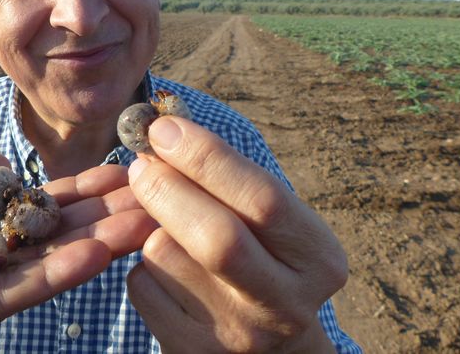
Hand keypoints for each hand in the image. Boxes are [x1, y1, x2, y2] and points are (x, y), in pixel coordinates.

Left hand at [0, 153, 155, 353]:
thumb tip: (2, 164)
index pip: (34, 208)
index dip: (77, 191)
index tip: (120, 172)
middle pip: (52, 236)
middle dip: (104, 216)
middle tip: (157, 196)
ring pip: (45, 265)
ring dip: (98, 243)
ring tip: (147, 221)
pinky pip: (13, 292)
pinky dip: (57, 272)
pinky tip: (96, 251)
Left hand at [126, 117, 347, 352]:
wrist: (268, 342)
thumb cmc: (261, 253)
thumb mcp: (267, 219)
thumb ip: (228, 178)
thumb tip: (165, 131)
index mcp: (317, 257)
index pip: (263, 198)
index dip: (207, 157)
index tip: (165, 128)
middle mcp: (286, 303)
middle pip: (217, 238)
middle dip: (168, 188)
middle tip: (141, 163)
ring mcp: (238, 334)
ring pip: (166, 255)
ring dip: (150, 225)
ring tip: (167, 224)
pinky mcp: (191, 350)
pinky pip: (142, 284)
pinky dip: (141, 262)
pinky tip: (165, 266)